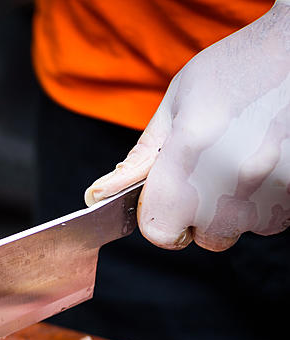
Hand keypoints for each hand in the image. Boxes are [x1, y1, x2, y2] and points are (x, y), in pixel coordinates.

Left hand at [84, 1, 289, 250]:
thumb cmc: (238, 68)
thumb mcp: (177, 103)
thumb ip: (143, 156)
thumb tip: (101, 193)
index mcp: (188, 161)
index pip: (159, 232)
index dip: (159, 218)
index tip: (167, 199)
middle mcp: (230, 185)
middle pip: (208, 238)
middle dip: (203, 214)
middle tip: (213, 170)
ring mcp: (271, 192)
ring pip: (245, 228)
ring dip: (239, 208)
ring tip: (244, 159)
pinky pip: (275, 218)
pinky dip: (269, 200)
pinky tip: (268, 161)